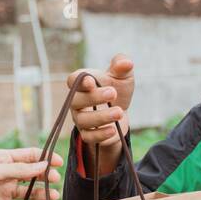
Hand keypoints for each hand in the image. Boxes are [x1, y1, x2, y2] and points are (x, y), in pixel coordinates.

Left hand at [0, 147, 61, 199]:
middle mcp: (5, 174)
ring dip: (41, 195)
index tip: (59, 163)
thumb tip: (44, 165)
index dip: (45, 159)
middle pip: (31, 175)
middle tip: (55, 182)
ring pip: (28, 193)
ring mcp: (4, 191)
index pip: (29, 156)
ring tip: (53, 199)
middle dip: (45, 178)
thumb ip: (20, 170)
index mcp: (3, 159)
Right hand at [67, 55, 133, 171]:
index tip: (92, 81)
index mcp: (82, 84)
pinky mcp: (88, 134)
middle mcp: (77, 102)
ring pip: (83, 120)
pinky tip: (113, 129)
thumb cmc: (117, 90)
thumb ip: (122, 66)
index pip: (73, 80)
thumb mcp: (123, 76)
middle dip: (94, 97)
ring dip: (102, 116)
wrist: (120, 113)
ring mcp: (80, 119)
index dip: (80, 81)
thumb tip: (127, 63)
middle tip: (114, 93)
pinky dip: (101, 134)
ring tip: (119, 112)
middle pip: (76, 100)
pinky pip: (88, 137)